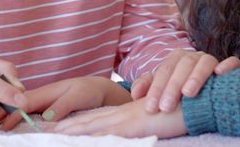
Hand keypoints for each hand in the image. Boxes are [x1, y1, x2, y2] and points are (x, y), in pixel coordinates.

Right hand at [0, 76, 131, 130]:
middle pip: (14, 107)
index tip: (0, 128)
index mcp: (44, 93)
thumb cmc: (88, 91)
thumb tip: (46, 118)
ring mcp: (39, 105)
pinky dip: (13, 122)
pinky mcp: (42, 111)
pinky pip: (25, 117)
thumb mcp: (77, 96)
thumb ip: (62, 106)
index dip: (11, 115)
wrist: (97, 90)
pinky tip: (4, 130)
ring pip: (17, 113)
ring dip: (2, 120)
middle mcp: (38, 98)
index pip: (22, 104)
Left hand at [51, 97, 186, 138]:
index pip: (95, 117)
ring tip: (52, 134)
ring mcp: (125, 118)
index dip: (76, 122)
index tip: (57, 126)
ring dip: (71, 131)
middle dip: (66, 126)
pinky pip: (106, 133)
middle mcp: (122, 113)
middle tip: (43, 129)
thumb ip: (141, 124)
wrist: (196, 102)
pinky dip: (90, 136)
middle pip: (87, 120)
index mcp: (126, 112)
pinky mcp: (132, 125)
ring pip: (91, 125)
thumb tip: (134, 129)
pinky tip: (77, 139)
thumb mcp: (156, 120)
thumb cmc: (180, 111)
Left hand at [130, 50, 239, 112]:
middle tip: (166, 107)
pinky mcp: (229, 66)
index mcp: (176, 58)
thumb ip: (146, 87)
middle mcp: (194, 56)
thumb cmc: (178, 90)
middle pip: (183, 65)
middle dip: (173, 86)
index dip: (156, 89)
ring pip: (205, 62)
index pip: (164, 70)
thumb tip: (135, 95)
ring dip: (196, 76)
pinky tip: (219, 73)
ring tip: (188, 94)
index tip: (151, 108)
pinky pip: (231, 62)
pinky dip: (227, 65)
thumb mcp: (161, 87)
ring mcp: (211, 60)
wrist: (202, 89)